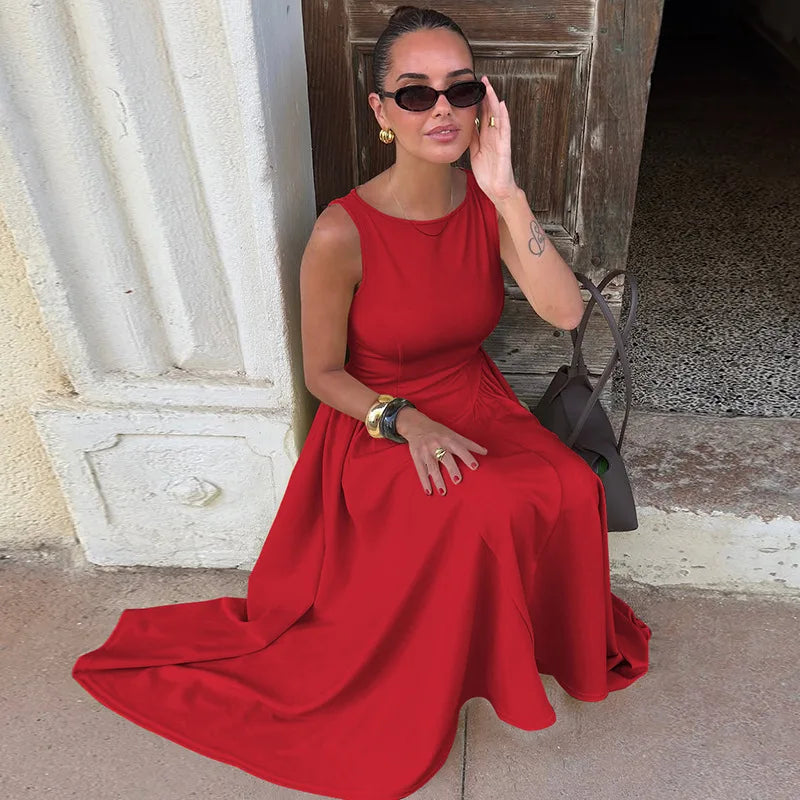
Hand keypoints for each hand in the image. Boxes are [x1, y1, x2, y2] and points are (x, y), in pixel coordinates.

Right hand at [395, 407, 487, 495]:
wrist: (416, 425)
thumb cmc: (438, 431)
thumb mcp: (452, 434)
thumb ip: (468, 444)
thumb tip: (486, 452)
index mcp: (448, 438)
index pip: (459, 448)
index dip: (467, 456)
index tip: (475, 466)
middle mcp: (436, 444)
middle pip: (445, 458)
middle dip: (451, 469)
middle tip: (458, 480)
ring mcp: (426, 451)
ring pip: (432, 467)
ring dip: (438, 480)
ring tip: (443, 492)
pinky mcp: (417, 457)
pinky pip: (421, 471)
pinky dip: (425, 482)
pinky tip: (429, 491)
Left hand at [469, 75, 518, 206]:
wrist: (497, 190)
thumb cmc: (488, 174)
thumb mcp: (475, 153)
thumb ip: (473, 139)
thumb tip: (466, 126)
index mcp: (487, 138)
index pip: (483, 115)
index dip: (479, 101)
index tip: (474, 87)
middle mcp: (494, 137)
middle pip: (491, 112)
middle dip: (487, 96)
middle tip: (483, 79)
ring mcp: (500, 141)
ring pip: (498, 117)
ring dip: (494, 101)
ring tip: (490, 87)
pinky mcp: (504, 148)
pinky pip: (505, 130)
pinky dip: (504, 117)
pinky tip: (502, 105)